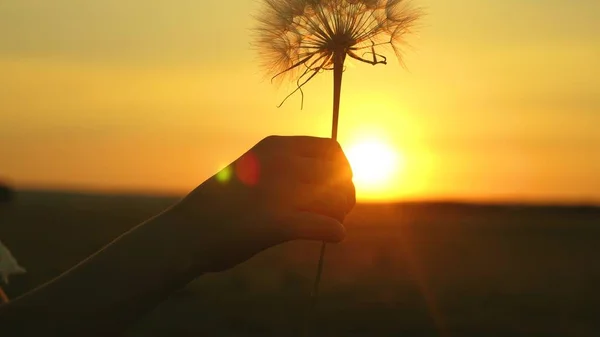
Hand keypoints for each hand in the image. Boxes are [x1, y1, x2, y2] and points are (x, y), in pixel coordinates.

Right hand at [164, 135, 354, 272]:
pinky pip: (327, 226)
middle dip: (344, 194)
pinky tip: (334, 236)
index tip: (334, 186)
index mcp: (276, 147)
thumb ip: (286, 169)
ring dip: (340, 214)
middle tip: (335, 212)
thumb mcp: (255, 169)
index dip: (342, 169)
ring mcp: (281, 191)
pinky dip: (335, 232)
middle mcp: (283, 163)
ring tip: (330, 225)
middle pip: (341, 174)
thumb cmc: (221, 205)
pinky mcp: (279, 223)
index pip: (332, 149)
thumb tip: (323, 181)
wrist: (188, 231)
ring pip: (339, 198)